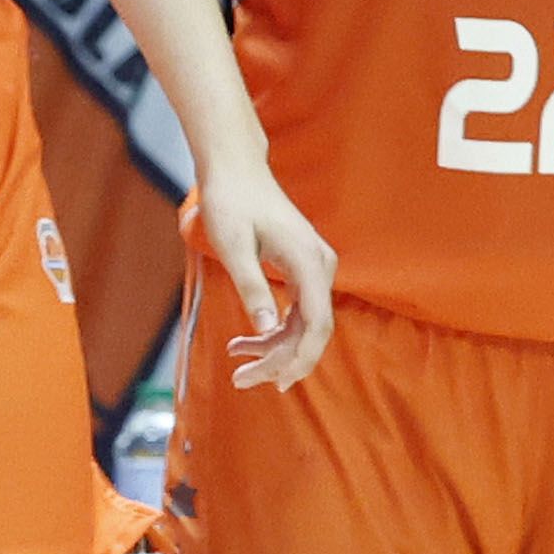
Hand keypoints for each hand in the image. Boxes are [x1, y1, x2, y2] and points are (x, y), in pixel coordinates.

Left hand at [183, 136, 338, 390]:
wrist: (236, 170)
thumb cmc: (232, 202)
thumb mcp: (233, 247)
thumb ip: (251, 288)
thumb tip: (266, 330)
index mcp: (310, 261)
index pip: (317, 323)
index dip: (299, 358)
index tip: (274, 382)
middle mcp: (321, 265)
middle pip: (313, 330)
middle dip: (282, 361)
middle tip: (242, 381)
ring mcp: (315, 268)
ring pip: (304, 325)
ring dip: (274, 350)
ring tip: (238, 365)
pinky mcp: (304, 269)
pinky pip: (297, 311)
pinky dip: (273, 332)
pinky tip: (245, 344)